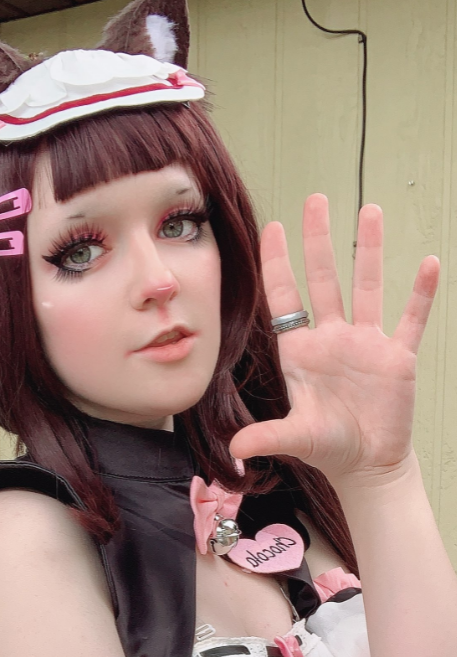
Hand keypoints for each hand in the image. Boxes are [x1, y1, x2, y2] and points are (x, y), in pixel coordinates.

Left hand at [229, 194, 439, 486]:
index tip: (272, 227)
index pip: (285, 297)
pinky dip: (420, 295)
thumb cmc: (328, 446)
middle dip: (318, 240)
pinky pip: (411, 319)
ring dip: (369, 250)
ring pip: (367, 286)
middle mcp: (331, 337)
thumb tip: (234, 451)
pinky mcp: (397, 357)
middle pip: (324, 279)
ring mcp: (366, 343)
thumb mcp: (296, 437)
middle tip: (315, 201)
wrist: (367, 463)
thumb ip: (266, 437)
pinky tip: (428, 265)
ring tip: (370, 211)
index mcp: (300, 350)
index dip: (278, 263)